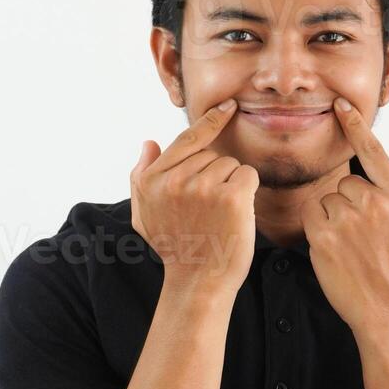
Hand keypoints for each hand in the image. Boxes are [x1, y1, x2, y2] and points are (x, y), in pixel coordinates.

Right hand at [130, 99, 259, 301]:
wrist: (198, 281)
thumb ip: (141, 177)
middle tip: (208, 209)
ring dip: (231, 185)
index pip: (186, 139)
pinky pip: (247, 175)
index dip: (210, 120)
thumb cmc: (175, 247)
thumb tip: (148, 143)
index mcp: (153, 180)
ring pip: (230, 165)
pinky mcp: (231, 197)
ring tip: (219, 215)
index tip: (228, 106)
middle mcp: (175, 180)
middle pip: (211, 154)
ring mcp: (203, 187)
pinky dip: (247, 191)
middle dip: (216, 175)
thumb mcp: (144, 214)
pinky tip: (236, 213)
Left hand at [299, 97, 388, 333]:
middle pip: (346, 182)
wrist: (388, 310)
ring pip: (328, 199)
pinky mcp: (323, 236)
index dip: (355, 125)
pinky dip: (317, 229)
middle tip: (363, 233)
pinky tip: (334, 249)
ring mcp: (347, 218)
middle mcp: (374, 202)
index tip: (341, 105)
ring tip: (351, 245)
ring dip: (334, 217)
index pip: (373, 150)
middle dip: (350, 202)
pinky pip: (312, 216)